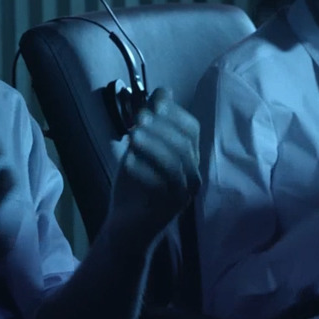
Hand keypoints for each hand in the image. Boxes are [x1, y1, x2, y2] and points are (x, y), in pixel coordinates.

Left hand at [105, 89, 200, 245]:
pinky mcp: (170, 208)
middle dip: (161, 126)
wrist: (126, 227)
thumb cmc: (135, 185)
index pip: (191, 128)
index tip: (154, 101)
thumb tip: (163, 91)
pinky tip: (128, 161)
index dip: (174, 112)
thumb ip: (151, 123)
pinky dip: (144, 170)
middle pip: (185, 142)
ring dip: (154, 145)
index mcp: (188, 158)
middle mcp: (191, 174)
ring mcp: (183, 192)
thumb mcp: (140, 149)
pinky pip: (162, 185)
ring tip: (132, 136)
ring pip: (176, 162)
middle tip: (137, 118)